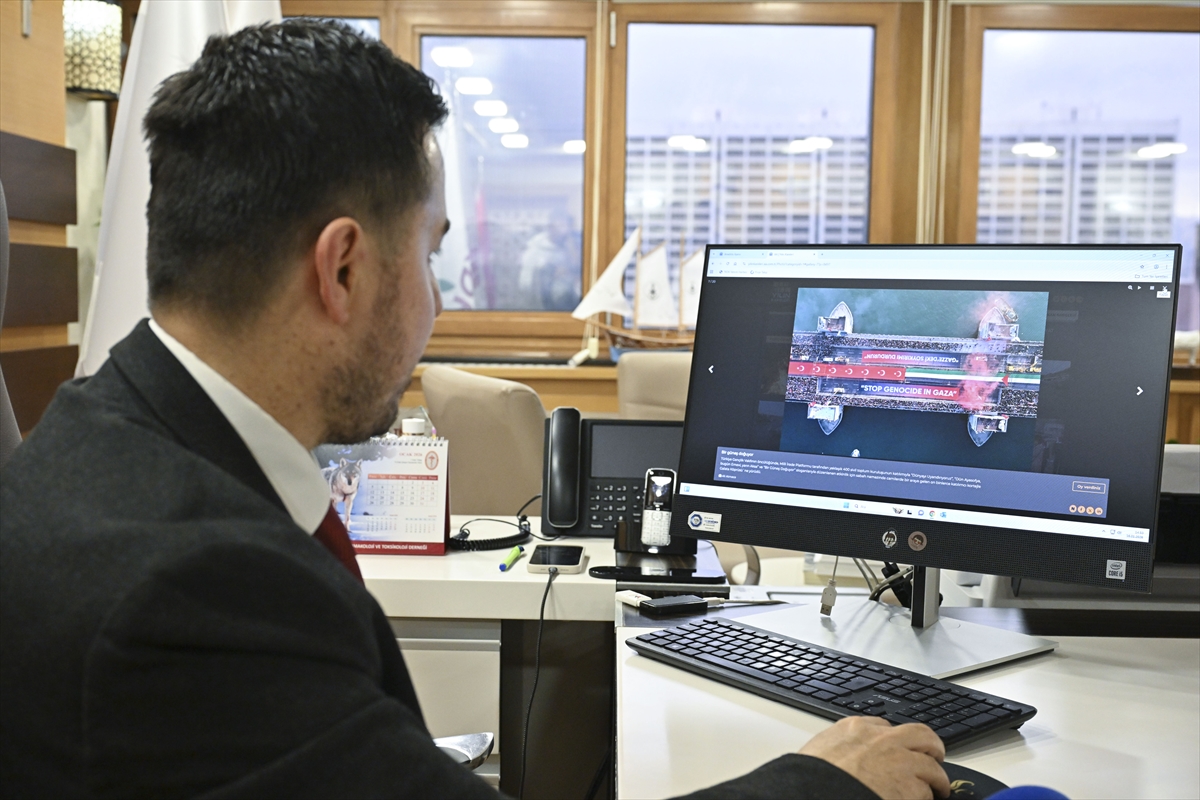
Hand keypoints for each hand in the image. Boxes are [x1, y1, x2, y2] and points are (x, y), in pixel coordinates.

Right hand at [799, 716, 949, 799]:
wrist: (816, 793)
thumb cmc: (812, 779)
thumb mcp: (819, 751)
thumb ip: (838, 749)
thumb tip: (842, 759)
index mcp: (855, 729)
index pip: (885, 726)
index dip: (894, 740)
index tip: (897, 749)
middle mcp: (883, 740)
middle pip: (921, 735)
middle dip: (931, 747)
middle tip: (934, 758)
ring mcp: (900, 762)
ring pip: (932, 765)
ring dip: (935, 778)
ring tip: (937, 789)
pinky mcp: (912, 787)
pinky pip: (928, 792)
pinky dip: (925, 799)